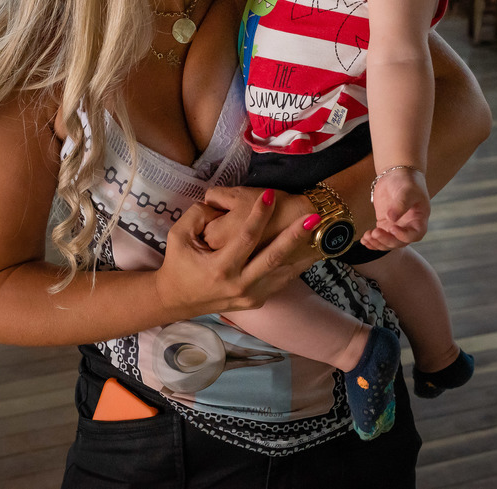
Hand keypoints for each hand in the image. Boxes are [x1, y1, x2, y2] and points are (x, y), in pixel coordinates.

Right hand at [154, 189, 317, 318]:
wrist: (177, 300)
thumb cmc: (178, 264)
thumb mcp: (178, 237)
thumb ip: (197, 216)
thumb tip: (217, 203)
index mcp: (219, 268)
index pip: (246, 237)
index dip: (258, 214)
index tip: (270, 194)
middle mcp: (238, 284)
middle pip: (273, 257)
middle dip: (294, 235)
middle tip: (312, 217)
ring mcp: (249, 296)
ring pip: (282, 272)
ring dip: (301, 251)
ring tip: (319, 232)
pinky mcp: (255, 301)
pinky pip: (279, 281)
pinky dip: (294, 266)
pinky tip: (309, 251)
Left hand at [363, 169, 429, 250]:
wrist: (397, 175)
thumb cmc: (407, 181)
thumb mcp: (407, 191)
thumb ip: (401, 204)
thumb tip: (391, 219)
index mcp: (419, 220)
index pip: (415, 235)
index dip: (404, 236)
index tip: (392, 228)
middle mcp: (408, 227)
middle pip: (399, 242)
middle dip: (386, 241)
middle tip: (375, 233)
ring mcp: (396, 227)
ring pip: (388, 243)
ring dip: (377, 243)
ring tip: (367, 237)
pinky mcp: (385, 224)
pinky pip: (379, 238)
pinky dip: (372, 241)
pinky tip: (364, 240)